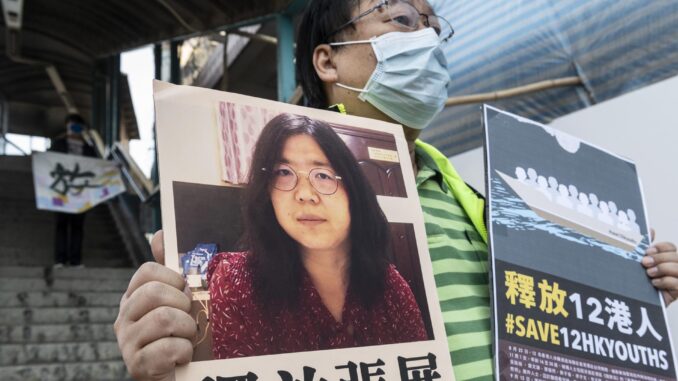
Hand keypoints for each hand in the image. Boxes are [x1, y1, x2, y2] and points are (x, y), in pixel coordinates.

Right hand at [114, 230, 195, 380]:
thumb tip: (160, 232)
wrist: (182, 375)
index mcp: (134, 298)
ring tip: (187, 339)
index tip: (184, 292)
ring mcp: (127, 343)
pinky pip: (168, 348)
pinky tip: (181, 357)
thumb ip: (170, 269)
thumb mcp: (179, 299)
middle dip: (182, 305)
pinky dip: (184, 352)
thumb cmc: (181, 335)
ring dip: (187, 329)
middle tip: (188, 320)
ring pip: (164, 319)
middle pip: (154, 293)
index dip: (173, 279)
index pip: (148, 271)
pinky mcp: (137, 366)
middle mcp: (124, 318)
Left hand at [642, 229, 677, 305]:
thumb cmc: (635, 281)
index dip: (661, 247)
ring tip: (649, 273)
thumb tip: (651, 229)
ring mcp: (677, 280)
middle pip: (676, 256)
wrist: (630, 301)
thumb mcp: (637, 262)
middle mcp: (673, 268)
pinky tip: (654, 284)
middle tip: (645, 263)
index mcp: (664, 259)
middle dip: (660, 258)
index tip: (647, 251)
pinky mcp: (677, 292)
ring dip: (663, 269)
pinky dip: (665, 281)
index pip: (671, 247)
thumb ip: (643, 246)